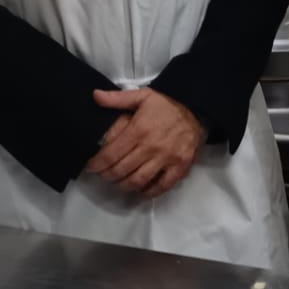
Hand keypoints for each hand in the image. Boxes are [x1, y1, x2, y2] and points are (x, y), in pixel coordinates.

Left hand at [84, 87, 206, 198]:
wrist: (198, 107)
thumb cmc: (167, 103)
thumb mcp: (142, 96)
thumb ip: (117, 98)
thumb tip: (95, 96)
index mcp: (138, 130)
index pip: (110, 155)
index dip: (96, 164)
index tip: (90, 166)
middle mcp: (150, 147)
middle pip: (121, 171)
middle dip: (107, 176)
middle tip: (103, 175)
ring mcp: (166, 159)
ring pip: (138, 181)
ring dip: (124, 186)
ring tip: (118, 182)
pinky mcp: (180, 167)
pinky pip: (162, 186)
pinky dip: (148, 192)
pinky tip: (140, 191)